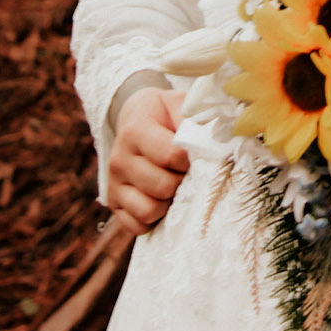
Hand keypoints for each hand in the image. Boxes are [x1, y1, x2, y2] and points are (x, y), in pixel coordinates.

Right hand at [106, 86, 189, 237]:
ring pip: (149, 210)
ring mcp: (114, 183)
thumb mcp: (178, 104)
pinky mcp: (114, 202)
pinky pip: (137, 226)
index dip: (190, 159)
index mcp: (135, 131)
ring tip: (175, 186)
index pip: (171, 156)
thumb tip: (216, 144)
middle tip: (187, 172)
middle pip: (163, 186)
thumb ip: (195, 120)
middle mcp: (119, 159)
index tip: (194, 155)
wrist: (135, 118)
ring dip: (169, 203)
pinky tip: (161, 201)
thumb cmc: (163, 114)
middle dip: (182, 182)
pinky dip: (154, 220)